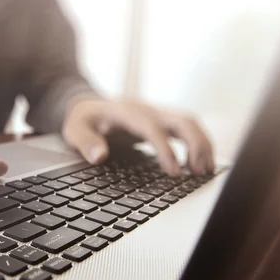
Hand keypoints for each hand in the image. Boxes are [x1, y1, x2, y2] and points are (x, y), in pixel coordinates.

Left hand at [62, 98, 213, 175]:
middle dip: (196, 145)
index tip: (175, 173)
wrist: (88, 106)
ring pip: (189, 123)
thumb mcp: (75, 130)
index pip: (153, 129)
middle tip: (199, 174)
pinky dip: (199, 143)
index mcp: (127, 112)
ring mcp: (157, 113)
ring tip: (205, 172)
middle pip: (181, 120)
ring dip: (202, 145)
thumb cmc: (83, 120)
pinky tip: (201, 164)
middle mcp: (147, 110)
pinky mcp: (162, 120)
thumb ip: (85, 142)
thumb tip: (98, 156)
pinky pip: (188, 128)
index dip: (166, 150)